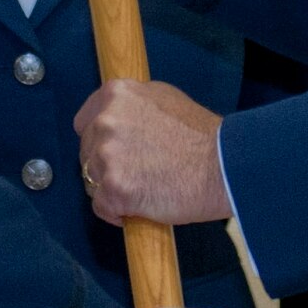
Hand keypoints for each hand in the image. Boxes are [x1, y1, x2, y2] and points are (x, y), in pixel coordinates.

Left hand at [75, 80, 229, 226]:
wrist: (222, 166)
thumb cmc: (201, 135)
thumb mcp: (164, 98)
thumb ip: (133, 105)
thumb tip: (117, 116)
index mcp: (116, 94)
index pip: (84, 121)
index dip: (98, 140)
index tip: (113, 151)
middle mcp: (105, 121)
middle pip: (87, 153)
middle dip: (106, 165)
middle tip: (137, 173)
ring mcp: (107, 155)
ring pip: (92, 181)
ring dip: (111, 189)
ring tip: (143, 190)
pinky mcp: (113, 189)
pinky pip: (101, 207)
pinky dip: (117, 212)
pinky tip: (139, 208)